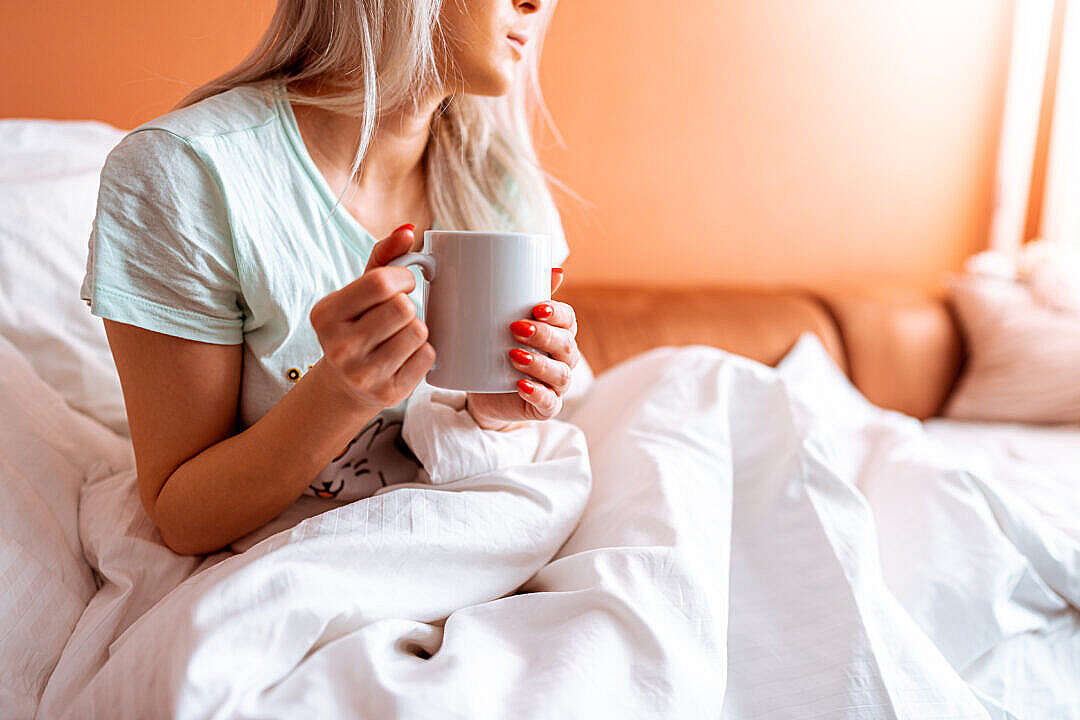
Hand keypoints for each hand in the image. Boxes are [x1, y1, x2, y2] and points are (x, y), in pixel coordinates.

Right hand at [309, 223, 434, 412]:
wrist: (346, 383)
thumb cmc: (358, 324)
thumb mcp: (359, 290)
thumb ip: (384, 255)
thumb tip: (409, 230)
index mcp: (325, 314)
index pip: (381, 283)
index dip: (403, 278)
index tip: (402, 284)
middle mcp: (339, 347)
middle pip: (403, 308)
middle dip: (408, 305)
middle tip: (399, 313)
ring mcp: (363, 374)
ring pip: (418, 332)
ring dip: (417, 328)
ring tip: (399, 335)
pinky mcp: (388, 394)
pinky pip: (427, 357)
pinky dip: (423, 352)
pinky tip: (405, 355)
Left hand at [466, 268, 580, 429]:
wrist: (483, 389)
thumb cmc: (499, 348)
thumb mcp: (507, 319)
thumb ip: (526, 294)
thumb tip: (554, 267)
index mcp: (558, 334)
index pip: (569, 320)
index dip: (558, 314)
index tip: (537, 307)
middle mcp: (562, 359)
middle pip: (566, 345)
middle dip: (544, 335)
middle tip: (516, 328)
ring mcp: (555, 385)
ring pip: (560, 375)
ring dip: (539, 364)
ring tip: (514, 355)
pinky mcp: (544, 406)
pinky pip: (549, 403)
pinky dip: (537, 394)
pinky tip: (521, 385)